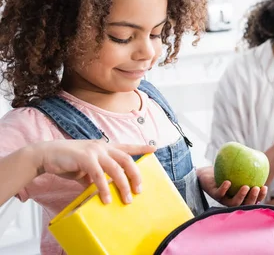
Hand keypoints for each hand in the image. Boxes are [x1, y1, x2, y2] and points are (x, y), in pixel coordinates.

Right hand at [35, 140, 154, 204]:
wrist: (46, 155)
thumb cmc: (68, 161)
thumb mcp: (86, 167)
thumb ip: (96, 175)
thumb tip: (102, 191)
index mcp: (105, 147)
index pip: (127, 146)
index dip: (141, 147)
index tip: (154, 148)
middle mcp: (103, 147)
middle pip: (127, 160)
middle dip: (135, 175)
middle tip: (139, 190)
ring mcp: (95, 151)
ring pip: (116, 168)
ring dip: (123, 185)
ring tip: (127, 199)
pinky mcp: (85, 158)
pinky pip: (99, 175)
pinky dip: (104, 188)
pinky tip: (107, 199)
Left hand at [196, 166, 267, 206]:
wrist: (206, 173)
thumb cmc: (225, 169)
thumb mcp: (238, 167)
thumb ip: (249, 166)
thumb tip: (262, 158)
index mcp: (240, 196)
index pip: (252, 199)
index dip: (260, 196)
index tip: (264, 187)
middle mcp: (232, 200)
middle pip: (244, 204)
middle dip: (252, 199)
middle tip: (256, 188)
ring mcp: (223, 198)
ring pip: (232, 203)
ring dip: (240, 196)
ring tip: (245, 187)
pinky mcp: (213, 194)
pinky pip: (219, 193)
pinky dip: (224, 189)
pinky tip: (228, 182)